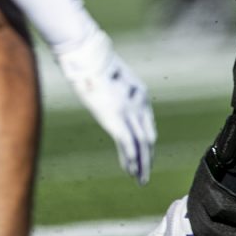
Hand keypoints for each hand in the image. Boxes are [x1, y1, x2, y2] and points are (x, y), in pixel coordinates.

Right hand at [54, 27, 155, 183]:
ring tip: (140, 179)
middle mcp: (139, 104)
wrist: (87, 56)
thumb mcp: (111, 77)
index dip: (147, 144)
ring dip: (140, 164)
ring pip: (140, 144)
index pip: (147, 126)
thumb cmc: (94, 63)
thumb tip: (108, 94)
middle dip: (147, 159)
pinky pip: (127, 143)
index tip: (145, 157)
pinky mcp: (116, 116)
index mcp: (140, 94)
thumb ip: (116, 90)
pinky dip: (130, 158)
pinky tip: (130, 170)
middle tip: (145, 175)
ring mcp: (128, 111)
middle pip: (147, 138)